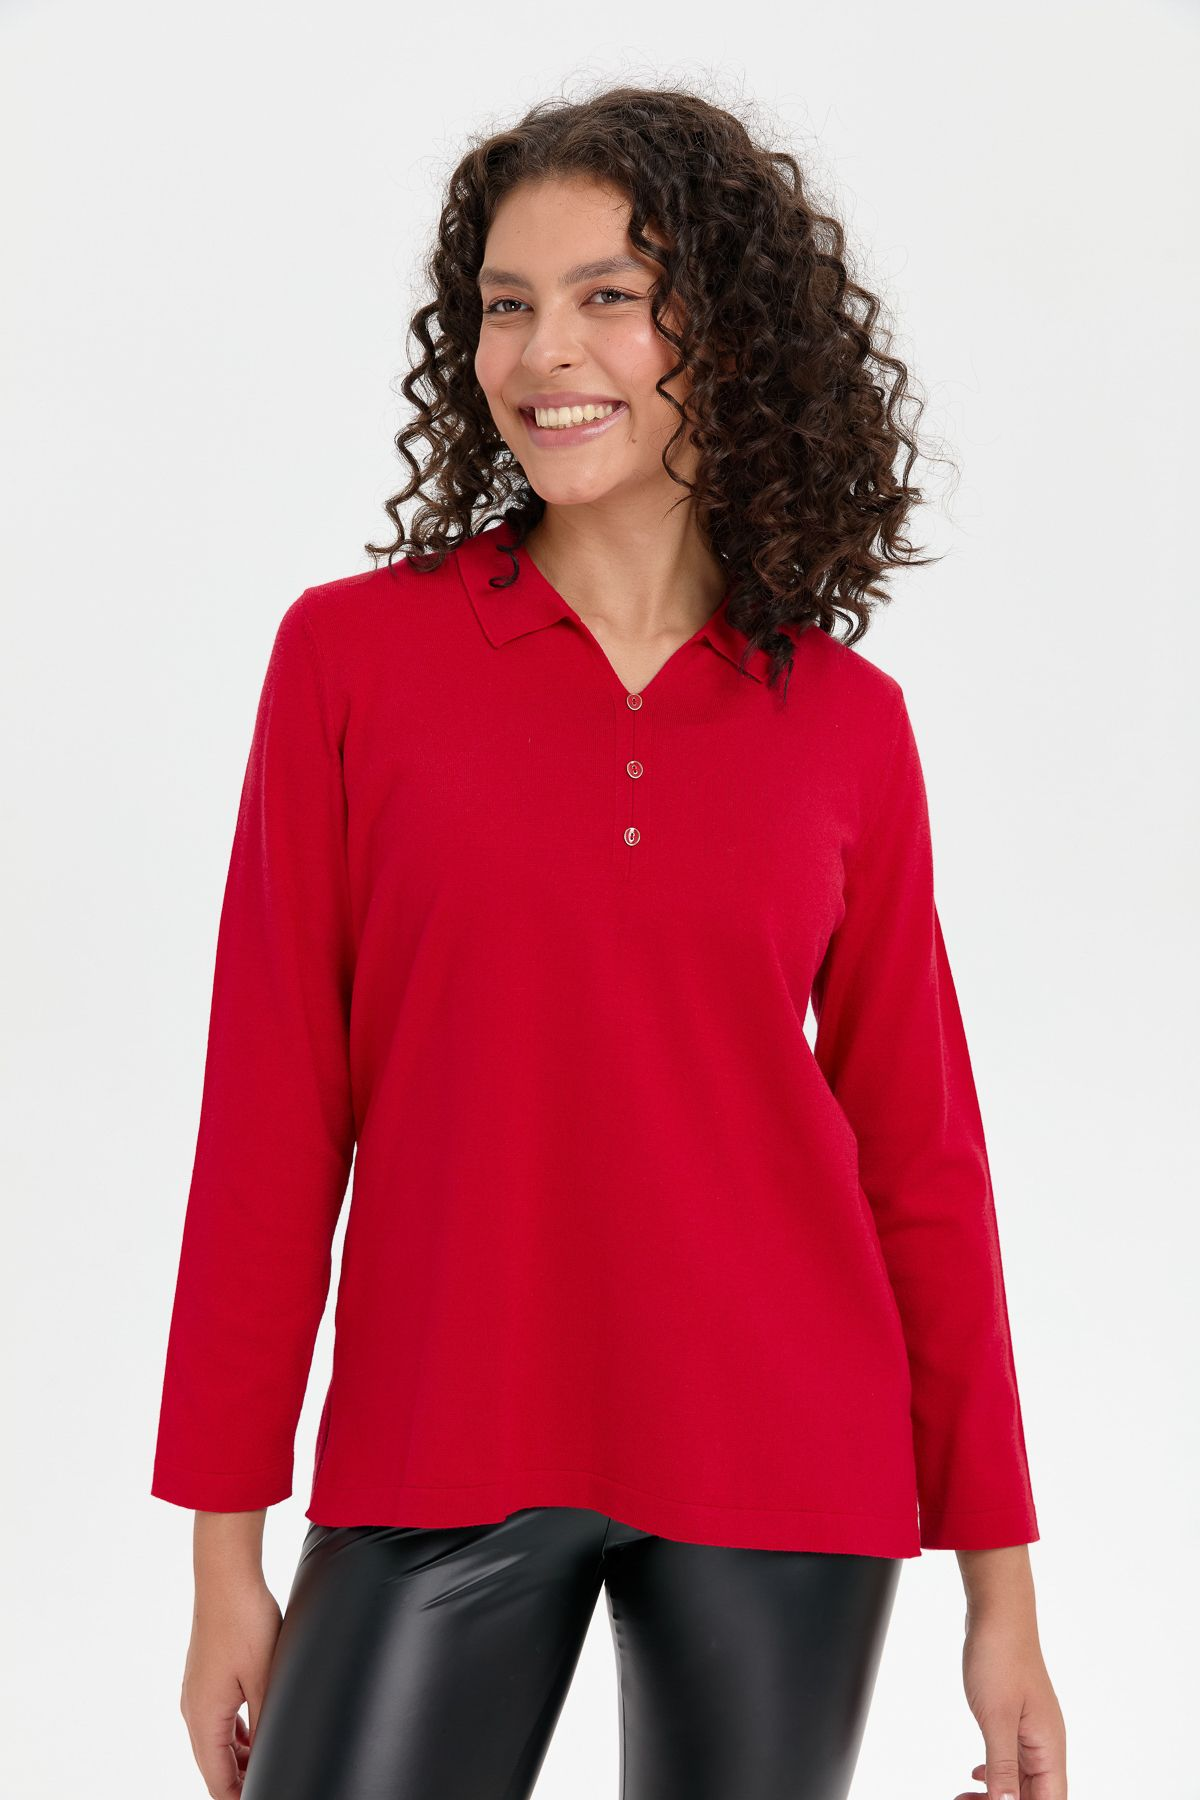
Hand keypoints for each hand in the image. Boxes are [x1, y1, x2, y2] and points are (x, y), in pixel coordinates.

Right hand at [179, 1576, 282, 1797]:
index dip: (239, 1796)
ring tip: (268, 1761)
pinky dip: (235, 1734)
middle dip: (240, 1780)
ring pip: (215, 1742)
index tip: (264, 1794)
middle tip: (273, 1779)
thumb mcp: (264, 1679)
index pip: (217, 1780)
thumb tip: (271, 1753)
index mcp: (204, 1719)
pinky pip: (217, 1718)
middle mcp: (193, 1710)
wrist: (226, 1578)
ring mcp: (196, 1692)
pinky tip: (256, 1730)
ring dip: (238, 1757)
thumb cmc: (245, 1622)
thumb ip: (266, 1723)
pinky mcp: (204, 1677)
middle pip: (213, 1765)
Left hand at [954, 1612, 1066, 1799]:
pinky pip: (1011, 1757)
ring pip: (1020, 1778)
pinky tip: (976, 1774)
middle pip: (1035, 1795)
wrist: (998, 1614)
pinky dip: (994, 1771)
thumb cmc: (1001, 1657)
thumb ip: (1002, 1766)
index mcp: (1049, 1747)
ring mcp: (1031, 1730)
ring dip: (996, 1793)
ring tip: (963, 1797)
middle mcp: (1046, 1743)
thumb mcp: (997, 1718)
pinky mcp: (1015, 1717)